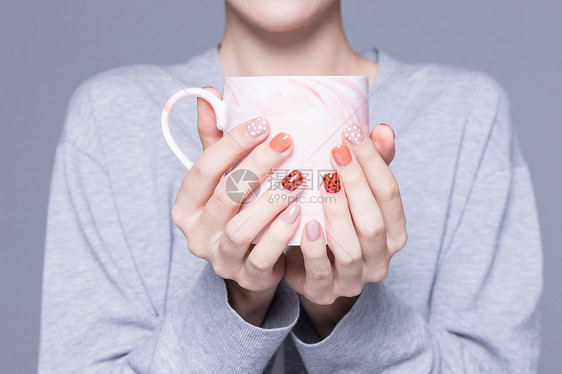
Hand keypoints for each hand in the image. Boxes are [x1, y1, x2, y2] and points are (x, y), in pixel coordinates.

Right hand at [171, 88, 305, 325]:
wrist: (252, 262)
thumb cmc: (238, 210)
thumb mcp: (223, 176)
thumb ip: (215, 140)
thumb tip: (210, 93)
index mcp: (186, 205)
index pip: (203, 169)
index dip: (232, 144)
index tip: (263, 123)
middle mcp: (197, 233)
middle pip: (224, 196)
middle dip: (255, 165)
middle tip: (286, 142)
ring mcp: (220, 258)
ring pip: (241, 229)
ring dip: (270, 201)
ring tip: (298, 178)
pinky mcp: (246, 276)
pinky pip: (263, 258)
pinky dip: (281, 235)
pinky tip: (301, 213)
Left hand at [285, 123, 406, 337]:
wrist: (309, 266)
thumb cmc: (336, 221)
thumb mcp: (355, 193)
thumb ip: (373, 164)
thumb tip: (384, 129)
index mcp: (394, 232)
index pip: (390, 194)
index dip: (373, 162)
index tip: (353, 132)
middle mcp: (380, 259)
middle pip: (373, 222)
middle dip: (356, 184)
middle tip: (336, 151)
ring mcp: (354, 279)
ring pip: (351, 249)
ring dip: (337, 213)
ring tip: (323, 182)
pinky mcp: (324, 291)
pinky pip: (321, 272)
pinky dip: (314, 247)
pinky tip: (306, 223)